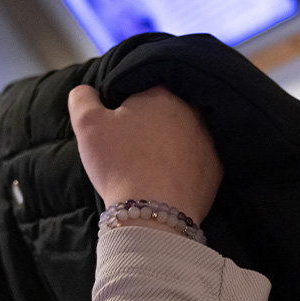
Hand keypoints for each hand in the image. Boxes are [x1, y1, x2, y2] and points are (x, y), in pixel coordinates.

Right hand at [68, 85, 221, 228]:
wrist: (153, 214)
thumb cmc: (119, 164)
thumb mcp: (87, 124)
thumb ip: (83, 98)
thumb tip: (88, 91)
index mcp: (161, 93)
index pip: (144, 86)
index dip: (128, 104)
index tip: (118, 124)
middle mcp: (192, 111)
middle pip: (167, 110)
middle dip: (151, 123)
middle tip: (132, 148)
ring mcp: (209, 140)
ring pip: (184, 135)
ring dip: (170, 144)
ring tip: (149, 166)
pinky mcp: (216, 168)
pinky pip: (197, 160)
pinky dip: (184, 167)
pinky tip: (167, 179)